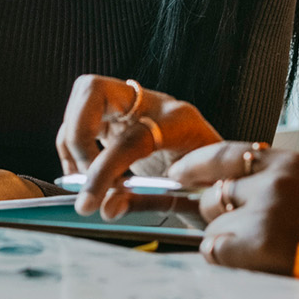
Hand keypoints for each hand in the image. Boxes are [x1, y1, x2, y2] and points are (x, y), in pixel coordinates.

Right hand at [56, 75, 221, 218]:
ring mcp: (135, 103)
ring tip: (85, 181)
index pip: (129, 137)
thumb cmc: (213, 183)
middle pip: (94, 90)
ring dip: (72, 141)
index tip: (89, 202)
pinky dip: (74, 146)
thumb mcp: (190, 198)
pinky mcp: (121, 113)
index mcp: (180, 122)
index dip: (103, 170)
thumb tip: (105, 209)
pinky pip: (82, 116)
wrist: (225, 170)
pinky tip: (86, 174)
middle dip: (77, 135)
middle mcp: (155, 102)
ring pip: (83, 97)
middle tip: (83, 178)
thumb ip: (145, 202)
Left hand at [169, 141, 298, 274]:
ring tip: (260, 253)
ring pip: (214, 226)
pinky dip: (227, 260)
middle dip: (218, 216)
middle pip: (214, 194)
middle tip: (240, 233)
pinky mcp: (259, 241)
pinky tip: (252, 263)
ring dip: (228, 242)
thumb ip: (275, 182)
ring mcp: (265, 209)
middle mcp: (274, 180)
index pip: (224, 153)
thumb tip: (225, 191)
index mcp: (288, 162)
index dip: (195, 165)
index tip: (178, 173)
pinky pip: (216, 249)